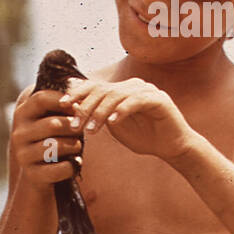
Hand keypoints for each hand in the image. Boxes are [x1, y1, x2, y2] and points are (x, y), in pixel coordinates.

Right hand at [10, 87, 84, 187]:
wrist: (39, 177)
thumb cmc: (52, 141)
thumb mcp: (53, 121)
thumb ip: (63, 107)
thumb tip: (80, 91)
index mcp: (23, 115)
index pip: (41, 98)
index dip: (62, 99)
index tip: (77, 106)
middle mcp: (19, 134)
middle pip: (52, 124)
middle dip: (73, 127)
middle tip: (81, 130)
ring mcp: (23, 155)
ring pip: (56, 146)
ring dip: (74, 146)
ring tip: (77, 146)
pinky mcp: (32, 175)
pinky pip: (60, 168)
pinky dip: (72, 166)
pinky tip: (74, 164)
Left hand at [65, 77, 195, 161]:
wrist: (172, 148)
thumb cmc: (144, 137)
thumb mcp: (114, 127)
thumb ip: (98, 115)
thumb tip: (72, 104)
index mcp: (122, 89)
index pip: (96, 86)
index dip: (77, 93)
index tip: (61, 105)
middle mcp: (134, 85)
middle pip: (103, 89)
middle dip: (85, 106)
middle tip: (74, 123)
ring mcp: (147, 90)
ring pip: (117, 95)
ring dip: (101, 112)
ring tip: (91, 129)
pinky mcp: (159, 99)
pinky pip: (136, 101)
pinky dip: (123, 110)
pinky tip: (113, 121)